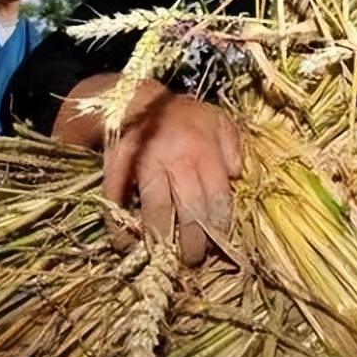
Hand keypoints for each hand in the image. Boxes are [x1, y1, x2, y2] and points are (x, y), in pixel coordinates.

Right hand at [103, 89, 242, 265]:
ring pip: (157, 211)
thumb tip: (238, 175)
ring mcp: (146, 165)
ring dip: (161, 240)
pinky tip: (123, 244)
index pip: (217, 198)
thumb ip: (232, 145)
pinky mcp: (119, 167)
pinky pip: (119, 200)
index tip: (219, 245)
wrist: (137, 95)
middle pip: (190, 210)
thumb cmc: (182, 114)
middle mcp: (177, 161)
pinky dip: (119, 225)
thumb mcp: (217, 119)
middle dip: (193, 242)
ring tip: (164, 260)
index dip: (219, 226)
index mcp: (204, 152)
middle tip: (193, 261)